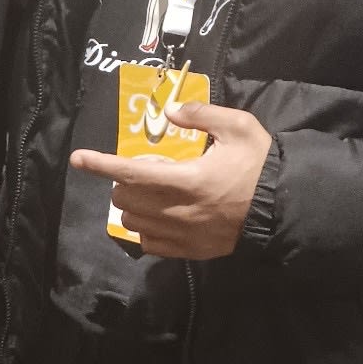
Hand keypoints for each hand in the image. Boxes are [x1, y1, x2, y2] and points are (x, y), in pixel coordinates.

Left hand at [71, 102, 272, 258]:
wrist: (283, 207)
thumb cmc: (260, 166)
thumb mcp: (238, 128)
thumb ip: (201, 115)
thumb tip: (168, 112)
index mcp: (187, 179)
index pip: (130, 171)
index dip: (100, 164)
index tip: (78, 158)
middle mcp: (178, 210)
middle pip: (127, 198)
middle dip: (125, 181)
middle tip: (145, 170)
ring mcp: (183, 235)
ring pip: (134, 223)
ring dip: (133, 205)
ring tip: (151, 193)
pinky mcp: (190, 251)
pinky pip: (150, 244)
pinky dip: (146, 229)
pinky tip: (159, 216)